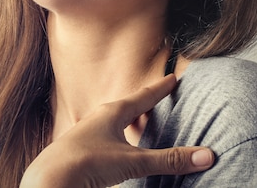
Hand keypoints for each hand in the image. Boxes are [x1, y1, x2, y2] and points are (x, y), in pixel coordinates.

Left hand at [20, 74, 214, 186]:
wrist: (49, 180)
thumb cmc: (88, 163)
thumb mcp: (133, 161)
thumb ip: (169, 160)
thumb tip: (207, 155)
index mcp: (113, 113)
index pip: (144, 97)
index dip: (160, 89)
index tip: (172, 78)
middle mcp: (98, 119)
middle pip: (126, 107)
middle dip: (142, 105)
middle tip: (155, 100)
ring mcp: (85, 134)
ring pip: (111, 123)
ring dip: (126, 123)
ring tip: (136, 126)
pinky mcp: (77, 151)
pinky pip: (102, 139)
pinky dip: (114, 140)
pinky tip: (113, 151)